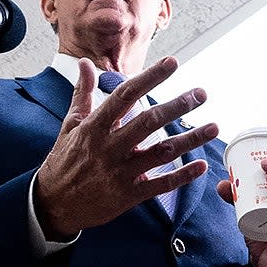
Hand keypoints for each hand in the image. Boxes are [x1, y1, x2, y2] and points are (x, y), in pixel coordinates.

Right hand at [35, 56, 219, 239]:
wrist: (53, 203)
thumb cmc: (63, 161)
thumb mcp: (70, 124)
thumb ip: (82, 92)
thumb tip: (84, 63)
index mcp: (94, 127)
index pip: (126, 96)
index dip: (150, 78)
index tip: (172, 63)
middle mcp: (109, 147)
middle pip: (149, 122)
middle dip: (177, 106)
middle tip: (200, 94)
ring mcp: (120, 172)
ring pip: (161, 153)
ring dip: (189, 139)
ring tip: (213, 127)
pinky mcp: (128, 195)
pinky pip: (160, 185)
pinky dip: (182, 176)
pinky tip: (200, 166)